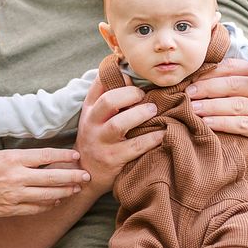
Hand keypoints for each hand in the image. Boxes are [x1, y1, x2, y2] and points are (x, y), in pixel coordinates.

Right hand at [0, 147, 88, 216]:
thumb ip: (19, 158)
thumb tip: (41, 160)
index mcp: (13, 159)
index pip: (46, 155)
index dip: (64, 156)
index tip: (77, 156)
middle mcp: (16, 177)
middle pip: (52, 176)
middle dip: (73, 176)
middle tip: (87, 176)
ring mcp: (14, 195)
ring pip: (47, 194)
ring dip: (65, 191)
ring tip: (76, 189)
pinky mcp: (10, 209)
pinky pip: (36, 208)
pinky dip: (49, 204)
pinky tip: (57, 200)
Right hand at [75, 76, 163, 192]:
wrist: (85, 173)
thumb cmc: (96, 139)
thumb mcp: (94, 117)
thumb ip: (106, 97)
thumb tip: (129, 74)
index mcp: (89, 110)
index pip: (98, 85)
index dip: (115, 75)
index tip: (131, 77)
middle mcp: (92, 124)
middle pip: (108, 102)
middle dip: (129, 94)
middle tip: (144, 95)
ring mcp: (101, 142)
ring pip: (118, 125)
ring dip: (139, 115)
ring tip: (154, 110)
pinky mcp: (112, 160)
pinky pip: (135, 147)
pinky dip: (151, 138)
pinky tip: (162, 133)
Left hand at [186, 57, 247, 157]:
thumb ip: (233, 84)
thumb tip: (196, 81)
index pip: (231, 68)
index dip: (208, 73)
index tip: (189, 79)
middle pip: (231, 84)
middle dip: (205, 88)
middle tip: (186, 94)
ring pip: (234, 104)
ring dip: (210, 106)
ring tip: (191, 109)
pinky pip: (241, 124)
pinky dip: (221, 123)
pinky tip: (206, 123)